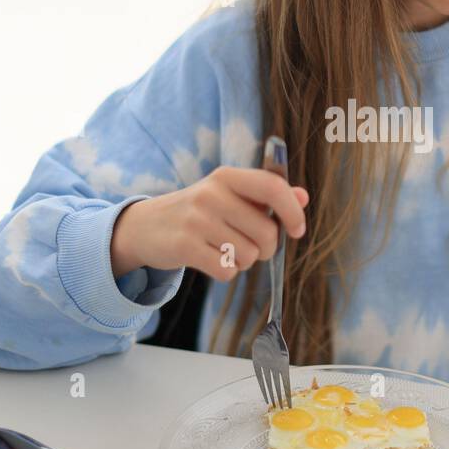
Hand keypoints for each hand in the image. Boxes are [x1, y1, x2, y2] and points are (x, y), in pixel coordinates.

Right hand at [110, 166, 308, 280]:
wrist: (145, 226)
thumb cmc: (199, 211)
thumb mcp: (229, 195)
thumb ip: (266, 196)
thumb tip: (303, 197)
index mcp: (227, 176)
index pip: (273, 188)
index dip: (292, 212)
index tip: (297, 230)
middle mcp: (211, 194)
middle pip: (266, 232)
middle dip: (267, 248)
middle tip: (253, 247)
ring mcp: (196, 220)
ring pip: (248, 255)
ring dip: (244, 261)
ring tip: (225, 250)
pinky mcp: (184, 246)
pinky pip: (227, 270)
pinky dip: (226, 271)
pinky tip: (212, 259)